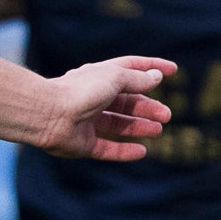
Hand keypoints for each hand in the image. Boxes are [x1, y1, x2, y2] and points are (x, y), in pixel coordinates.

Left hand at [32, 55, 173, 160]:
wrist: (47, 113)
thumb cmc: (81, 90)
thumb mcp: (115, 77)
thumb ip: (137, 79)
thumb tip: (156, 77)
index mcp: (98, 77)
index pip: (129, 69)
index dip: (151, 68)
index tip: (173, 70)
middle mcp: (91, 98)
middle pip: (125, 101)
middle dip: (147, 107)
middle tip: (166, 114)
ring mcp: (85, 122)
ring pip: (117, 125)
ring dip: (138, 126)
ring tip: (158, 130)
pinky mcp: (81, 144)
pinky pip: (106, 149)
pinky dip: (124, 151)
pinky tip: (142, 151)